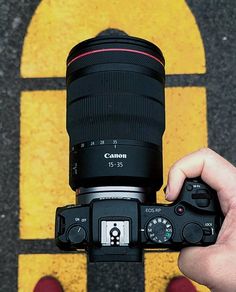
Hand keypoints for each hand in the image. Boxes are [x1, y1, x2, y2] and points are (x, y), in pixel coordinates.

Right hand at [165, 148, 235, 291]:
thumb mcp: (220, 269)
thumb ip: (190, 258)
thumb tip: (181, 250)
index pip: (203, 160)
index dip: (179, 171)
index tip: (171, 195)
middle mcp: (235, 191)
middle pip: (198, 168)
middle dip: (178, 183)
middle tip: (170, 199)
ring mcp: (232, 199)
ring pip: (201, 182)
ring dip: (184, 195)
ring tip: (176, 206)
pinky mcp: (229, 208)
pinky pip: (205, 197)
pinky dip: (191, 205)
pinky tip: (189, 218)